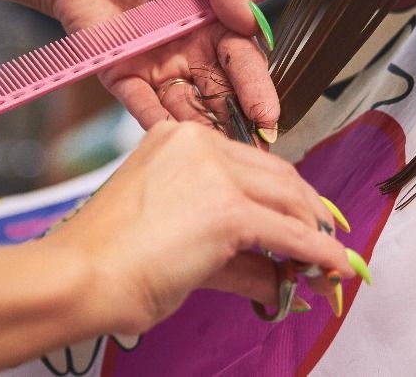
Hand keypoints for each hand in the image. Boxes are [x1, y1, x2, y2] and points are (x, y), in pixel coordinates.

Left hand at [28, 0, 279, 133]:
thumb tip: (250, 21)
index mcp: (217, 23)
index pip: (243, 62)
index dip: (257, 89)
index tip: (269, 115)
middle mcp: (191, 52)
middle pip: (220, 94)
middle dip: (237, 122)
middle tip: (253, 148)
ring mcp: (156, 66)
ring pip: (184, 107)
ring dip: (201, 129)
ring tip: (215, 150)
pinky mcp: (119, 72)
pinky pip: (138, 103)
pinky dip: (154, 120)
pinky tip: (170, 136)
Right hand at [41, 121, 353, 334]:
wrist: (81, 276)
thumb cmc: (110, 260)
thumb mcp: (177, 238)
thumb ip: (234, 252)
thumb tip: (279, 273)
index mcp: (178, 138)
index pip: (248, 161)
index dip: (281, 191)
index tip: (299, 214)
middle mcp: (198, 143)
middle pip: (276, 173)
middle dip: (306, 208)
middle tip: (323, 235)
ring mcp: (215, 173)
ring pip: (289, 198)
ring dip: (315, 230)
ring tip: (327, 257)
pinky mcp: (229, 211)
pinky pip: (291, 234)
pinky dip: (320, 252)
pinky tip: (334, 266)